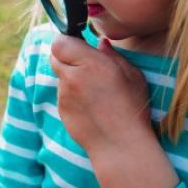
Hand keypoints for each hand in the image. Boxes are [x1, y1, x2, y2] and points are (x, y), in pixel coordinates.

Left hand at [50, 35, 154, 155]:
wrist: (120, 145)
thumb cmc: (131, 108)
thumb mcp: (132, 75)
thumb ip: (112, 55)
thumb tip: (101, 43)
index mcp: (90, 63)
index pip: (60, 42)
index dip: (67, 42)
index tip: (78, 46)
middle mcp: (72, 77)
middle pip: (55, 56)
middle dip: (66, 56)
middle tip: (83, 64)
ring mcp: (64, 94)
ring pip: (59, 76)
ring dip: (69, 76)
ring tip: (91, 89)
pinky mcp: (61, 109)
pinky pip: (62, 94)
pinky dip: (71, 94)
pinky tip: (89, 104)